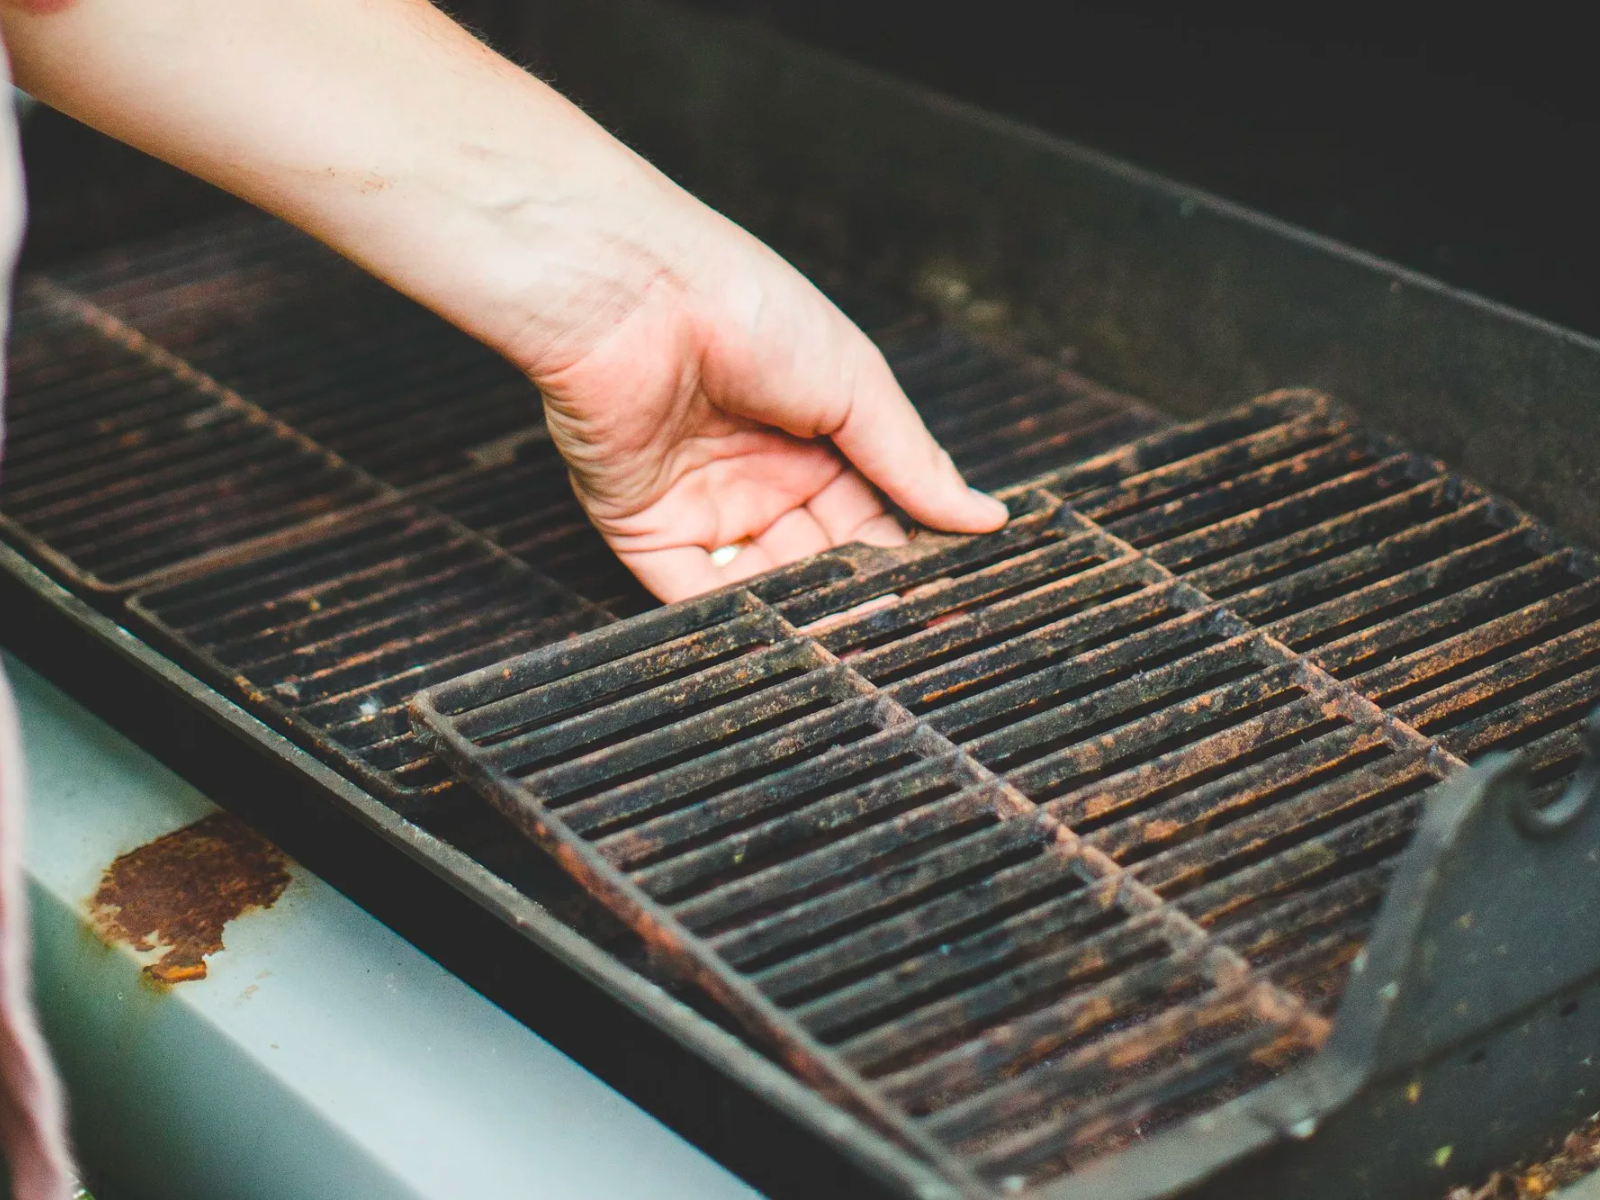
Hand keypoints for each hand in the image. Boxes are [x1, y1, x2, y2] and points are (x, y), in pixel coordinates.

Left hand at [504, 164, 1008, 600]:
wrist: (634, 295)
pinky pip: (692, 593)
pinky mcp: (644, 529)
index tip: (939, 593)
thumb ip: (914, 462)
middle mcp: (761, 471)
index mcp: (816, 430)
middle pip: (820, 555)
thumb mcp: (855, 383)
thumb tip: (985, 515)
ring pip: (763, 583)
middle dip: (855, 592)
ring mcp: (703, 503)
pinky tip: (782, 636)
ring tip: (847, 637)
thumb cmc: (743, 306)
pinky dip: (735, 619)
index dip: (903, 553)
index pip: (871, 512)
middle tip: (895, 625)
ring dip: (803, 613)